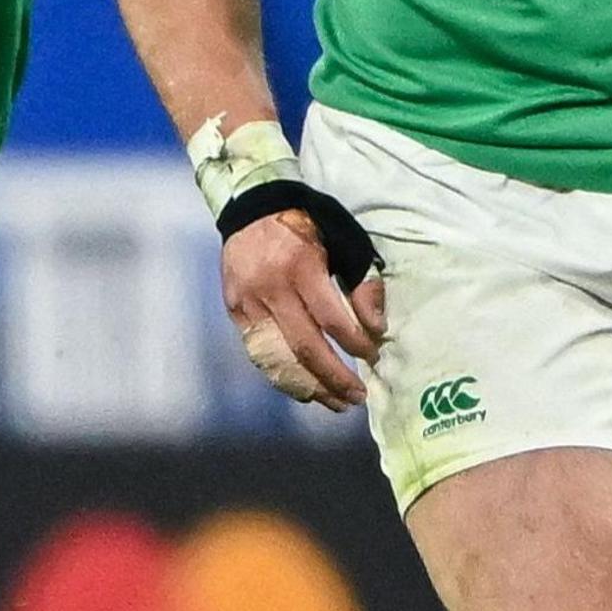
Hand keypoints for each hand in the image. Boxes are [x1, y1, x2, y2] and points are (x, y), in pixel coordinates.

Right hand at [220, 209, 385, 408]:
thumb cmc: (306, 223)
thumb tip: (377, 325)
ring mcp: (248, 303)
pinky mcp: (235, 312)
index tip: (373, 356)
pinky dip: (283, 376)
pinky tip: (305, 389)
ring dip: (309, 387)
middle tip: (358, 397)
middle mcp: (271, 289)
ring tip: (336, 403)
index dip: (355, 342)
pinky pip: (260, 354)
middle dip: (335, 377)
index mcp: (301, 266)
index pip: (331, 319)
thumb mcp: (343, 238)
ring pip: (278, 358)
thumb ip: (361, 281)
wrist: (251, 207)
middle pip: (305, 347)